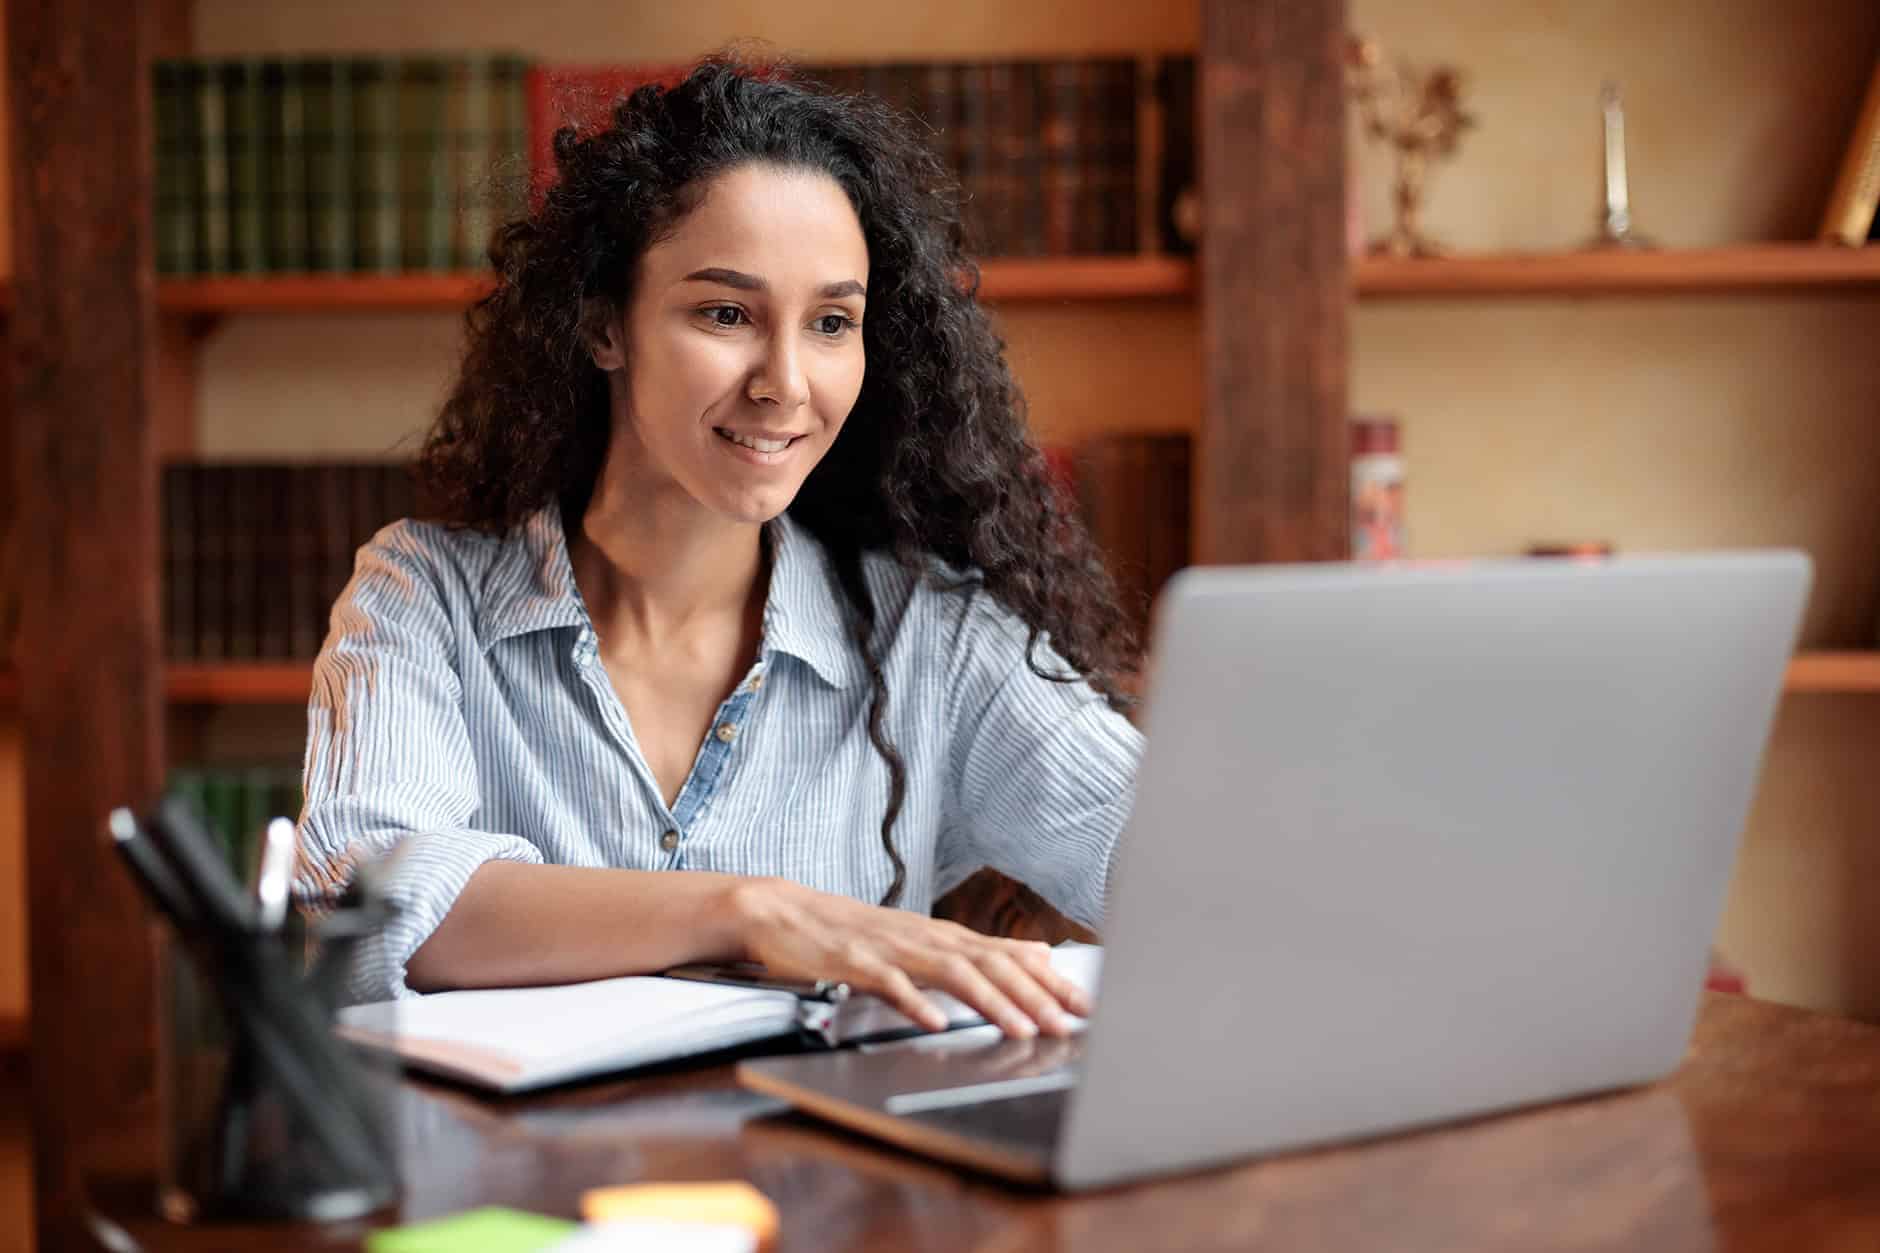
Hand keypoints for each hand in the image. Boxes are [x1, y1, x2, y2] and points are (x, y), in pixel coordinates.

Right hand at [729, 877, 1092, 1037]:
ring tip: (1021, 1029)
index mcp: (942, 936)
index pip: (1008, 956)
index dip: (1049, 981)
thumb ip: (975, 950)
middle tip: (1068, 1023)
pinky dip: (915, 1002)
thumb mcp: (920, 938)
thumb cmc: (852, 932)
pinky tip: (936, 1022)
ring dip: (991, 1002)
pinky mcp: (855, 963)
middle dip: (1034, 996)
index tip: (1084, 1005)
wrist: (783, 911)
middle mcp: (925, 938)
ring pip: (951, 973)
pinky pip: (890, 985)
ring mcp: (892, 949)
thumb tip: (1035, 954)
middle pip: (990, 964)